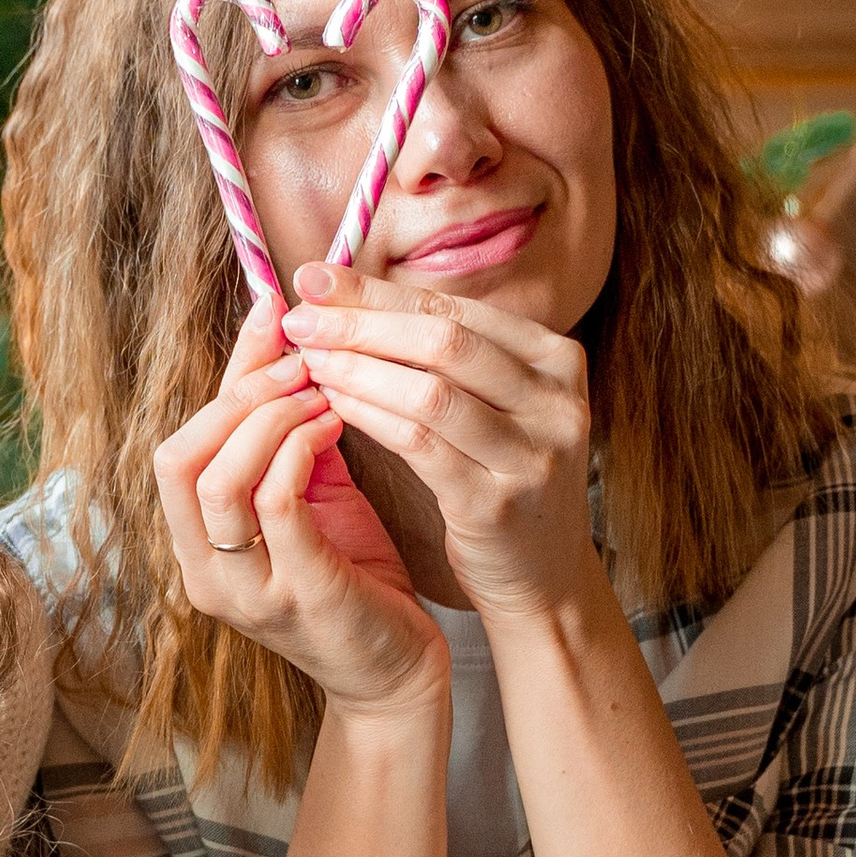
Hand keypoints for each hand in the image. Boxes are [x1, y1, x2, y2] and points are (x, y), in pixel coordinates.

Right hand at [154, 298, 451, 723]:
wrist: (396, 673)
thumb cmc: (353, 577)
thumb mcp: (310, 492)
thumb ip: (284, 429)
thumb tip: (280, 332)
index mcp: (197, 548)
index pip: (174, 450)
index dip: (222, 380)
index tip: (272, 321)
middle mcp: (205, 574)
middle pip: (178, 460)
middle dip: (239, 397)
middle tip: (300, 360)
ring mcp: (245, 590)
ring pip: (219, 480)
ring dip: (270, 421)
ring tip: (322, 393)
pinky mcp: (297, 596)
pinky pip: (277, 505)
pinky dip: (301, 452)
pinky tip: (336, 428)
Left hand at [280, 274, 599, 624]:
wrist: (542, 577)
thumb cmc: (498, 478)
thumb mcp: (493, 405)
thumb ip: (441, 354)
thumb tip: (343, 294)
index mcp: (556, 358)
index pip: (454, 308)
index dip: (378, 291)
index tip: (315, 279)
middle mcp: (556, 399)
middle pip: (444, 339)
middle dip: (362, 323)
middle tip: (299, 319)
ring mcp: (533, 452)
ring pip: (430, 390)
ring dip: (358, 369)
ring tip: (305, 361)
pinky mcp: (498, 502)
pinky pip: (420, 443)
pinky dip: (370, 417)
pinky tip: (331, 404)